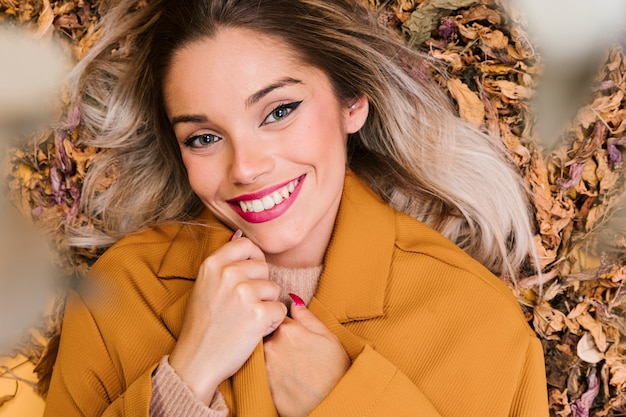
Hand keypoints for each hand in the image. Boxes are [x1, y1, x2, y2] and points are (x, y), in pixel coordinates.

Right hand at [169, 234, 286, 404]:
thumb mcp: (204, 285)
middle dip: (260, 287)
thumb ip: (223, 263)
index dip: (254, 259)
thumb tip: (240, 235)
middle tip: (242, 307)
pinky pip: (280, 309)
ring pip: (274, 288)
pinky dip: (272, 322)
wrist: (197, 361)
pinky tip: (255, 330)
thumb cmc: (202, 325)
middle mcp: (228, 274)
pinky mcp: (259, 314)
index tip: (250, 275)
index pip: (246, 245)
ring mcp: (244, 293)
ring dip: (266, 305)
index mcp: (212, 264)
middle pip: (264, 268)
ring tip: (246, 319)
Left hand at [264, 297, 349, 416]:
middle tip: (295, 355)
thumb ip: (307, 317)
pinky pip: (259, 372)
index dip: (285, 326)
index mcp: (288, 330)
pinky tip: (284, 380)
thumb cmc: (335, 371)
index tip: (295, 336)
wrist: (333, 405)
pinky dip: (269, 374)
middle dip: (276, 341)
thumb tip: (293, 301)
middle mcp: (272, 345)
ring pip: (262, 354)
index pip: (276, 318)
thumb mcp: (329, 337)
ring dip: (271, 358)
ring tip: (291, 368)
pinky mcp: (262, 385)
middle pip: (266, 335)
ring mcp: (265, 367)